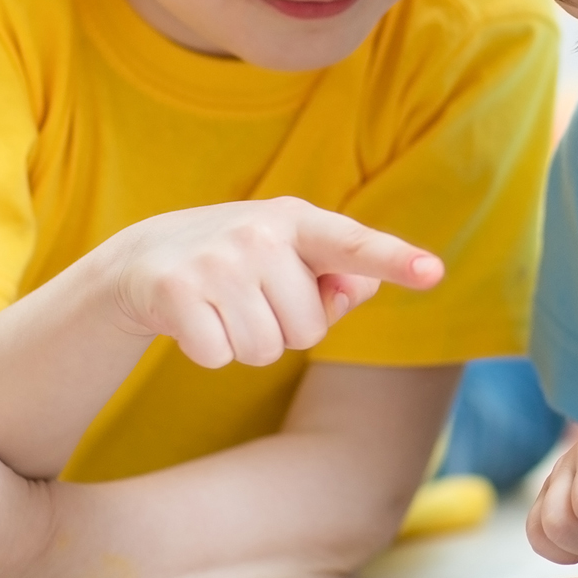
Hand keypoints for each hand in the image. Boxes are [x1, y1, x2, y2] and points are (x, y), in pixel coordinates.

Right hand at [100, 196, 443, 367]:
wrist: (143, 257)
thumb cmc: (242, 263)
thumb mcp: (294, 258)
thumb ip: (341, 278)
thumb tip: (359, 290)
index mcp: (300, 220)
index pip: (355, 244)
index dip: (396, 261)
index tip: (434, 272)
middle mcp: (259, 233)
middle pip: (307, 329)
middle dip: (283, 329)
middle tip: (251, 299)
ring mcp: (215, 261)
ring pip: (264, 350)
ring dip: (246, 343)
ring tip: (224, 308)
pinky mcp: (176, 292)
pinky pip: (219, 357)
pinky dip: (209, 351)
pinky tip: (195, 319)